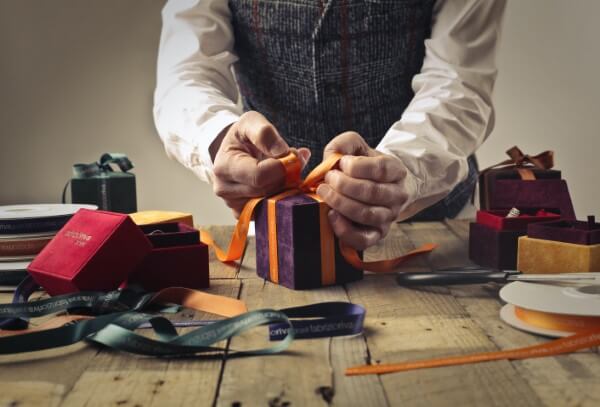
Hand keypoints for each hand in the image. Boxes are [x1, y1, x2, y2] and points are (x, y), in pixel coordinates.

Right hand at [212, 111, 310, 216]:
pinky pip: (270, 211)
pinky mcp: (244, 213)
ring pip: (271, 202)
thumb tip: (282, 152)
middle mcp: (225, 190)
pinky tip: (279, 184)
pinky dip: (280, 198)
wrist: (232, 151)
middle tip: (291, 161)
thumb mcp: (251, 122)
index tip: (291, 155)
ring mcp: (234, 205)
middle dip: (285, 176)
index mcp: (224, 167)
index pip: (259, 175)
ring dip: (285, 187)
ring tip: (283, 171)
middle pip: (267, 190)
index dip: (281, 167)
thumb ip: (265, 133)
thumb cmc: (242, 136)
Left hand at [316, 132, 408, 249]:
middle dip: (343, 185)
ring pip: (366, 214)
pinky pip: (363, 239)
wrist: (380, 187)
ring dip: (341, 204)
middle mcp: (397, 195)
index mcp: (396, 170)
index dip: (356, 167)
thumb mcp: (357, 148)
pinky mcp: (377, 235)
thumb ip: (344, 144)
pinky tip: (332, 216)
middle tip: (327, 179)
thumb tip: (332, 156)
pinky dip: (345, 230)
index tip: (341, 163)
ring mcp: (389, 217)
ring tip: (325, 193)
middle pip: (372, 192)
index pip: (380, 169)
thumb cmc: (364, 167)